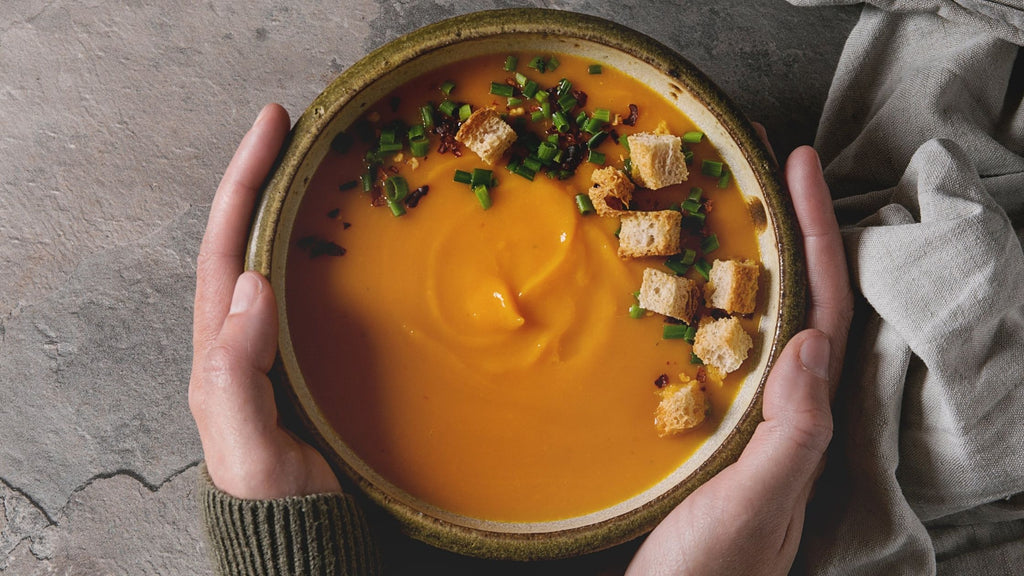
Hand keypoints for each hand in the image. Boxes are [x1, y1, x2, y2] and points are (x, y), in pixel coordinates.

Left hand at [189, 104, 341, 499]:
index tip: (271, 128)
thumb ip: (237, 375)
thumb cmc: (276, 498)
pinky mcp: (304, 356)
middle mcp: (238, 336)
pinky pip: (306, 286)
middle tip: (291, 124)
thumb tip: (253, 284)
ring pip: (273, 256)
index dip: (243, 184)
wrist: (300, 535)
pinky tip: (345, 235)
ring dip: (288, 204)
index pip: (225, 247)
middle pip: (243, 237)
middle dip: (261, 176)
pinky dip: (318, 247)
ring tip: (317, 161)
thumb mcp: (248, 448)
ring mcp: (271, 344)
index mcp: (219, 350)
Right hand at [626, 143, 853, 574]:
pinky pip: (721, 346)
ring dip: (753, 255)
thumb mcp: (753, 506)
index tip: (795, 167)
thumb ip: (792, 433)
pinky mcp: (709, 426)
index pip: (822, 308)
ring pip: (759, 318)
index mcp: (803, 419)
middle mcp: (784, 409)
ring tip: (731, 204)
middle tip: (766, 165)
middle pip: (799, 299)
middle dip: (792, 227)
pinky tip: (685, 282)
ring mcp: (746, 416)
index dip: (815, 233)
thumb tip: (811, 340)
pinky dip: (712, 300)